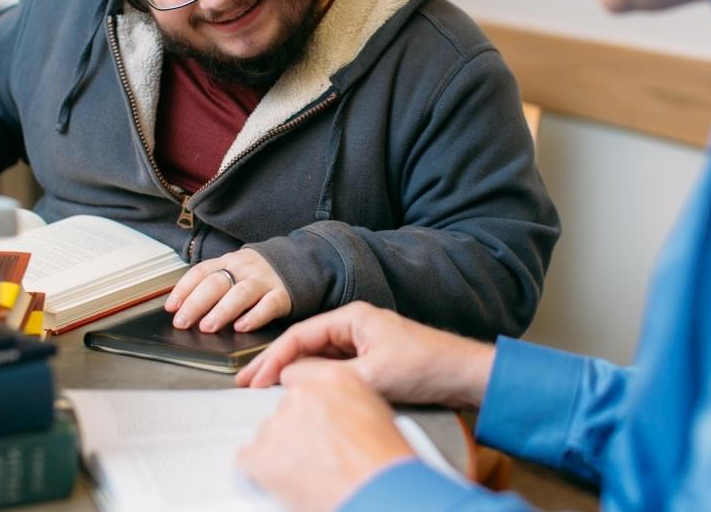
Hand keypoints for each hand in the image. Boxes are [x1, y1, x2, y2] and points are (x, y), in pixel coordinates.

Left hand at [164, 248, 290, 332]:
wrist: (301, 262)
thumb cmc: (259, 274)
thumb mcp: (235, 271)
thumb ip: (214, 286)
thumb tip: (183, 310)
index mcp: (229, 262)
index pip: (201, 272)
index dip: (184, 289)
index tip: (171, 307)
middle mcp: (245, 268)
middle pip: (217, 283)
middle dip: (196, 303)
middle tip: (183, 321)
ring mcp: (265, 280)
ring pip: (241, 293)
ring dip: (222, 310)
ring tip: (208, 326)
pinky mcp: (284, 294)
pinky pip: (269, 305)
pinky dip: (255, 316)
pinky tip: (242, 327)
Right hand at [236, 302, 495, 409]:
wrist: (463, 374)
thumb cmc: (426, 365)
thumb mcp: (373, 374)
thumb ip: (329, 375)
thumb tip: (291, 377)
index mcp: (353, 317)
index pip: (300, 335)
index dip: (273, 358)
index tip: (254, 378)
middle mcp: (354, 325)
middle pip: (304, 344)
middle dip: (275, 364)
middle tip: (247, 383)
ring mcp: (362, 342)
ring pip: (317, 357)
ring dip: (293, 373)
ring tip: (266, 391)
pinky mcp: (370, 359)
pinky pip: (332, 368)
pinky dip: (314, 379)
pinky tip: (301, 393)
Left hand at [237, 361, 414, 511]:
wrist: (379, 492)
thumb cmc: (385, 462)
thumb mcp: (375, 412)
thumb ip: (345, 401)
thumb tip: (332, 410)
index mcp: (334, 379)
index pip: (298, 378)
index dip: (305, 405)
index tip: (309, 420)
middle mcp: (302, 395)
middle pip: (284, 409)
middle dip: (295, 431)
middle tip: (315, 454)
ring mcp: (279, 423)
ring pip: (268, 435)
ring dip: (281, 452)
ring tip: (308, 473)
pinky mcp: (262, 454)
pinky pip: (248, 460)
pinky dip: (261, 473)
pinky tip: (285, 481)